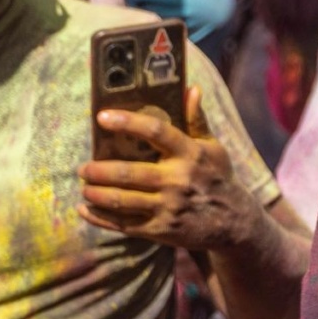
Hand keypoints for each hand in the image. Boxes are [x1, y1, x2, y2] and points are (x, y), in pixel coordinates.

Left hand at [85, 84, 261, 254]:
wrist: (234, 222)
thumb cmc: (217, 177)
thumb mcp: (213, 147)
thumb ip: (197, 120)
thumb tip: (191, 88)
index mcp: (190, 153)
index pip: (156, 131)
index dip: (127, 122)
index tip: (102, 117)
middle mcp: (178, 179)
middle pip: (129, 173)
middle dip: (99, 171)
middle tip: (83, 168)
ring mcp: (169, 207)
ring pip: (122, 201)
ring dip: (97, 194)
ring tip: (84, 187)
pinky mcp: (162, 230)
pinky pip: (124, 225)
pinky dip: (100, 218)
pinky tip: (86, 210)